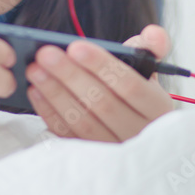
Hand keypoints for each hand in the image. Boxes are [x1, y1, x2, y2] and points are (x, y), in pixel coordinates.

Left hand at [24, 24, 175, 142]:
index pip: (131, 86)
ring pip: (84, 123)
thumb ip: (149, 48)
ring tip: (35, 70)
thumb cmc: (136, 92)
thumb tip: (154, 32)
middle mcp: (141, 135)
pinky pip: (69, 137)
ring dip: (56, 94)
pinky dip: (50, 113)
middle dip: (71, 76)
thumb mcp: (148, 70)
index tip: (74, 46)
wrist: (134, 129)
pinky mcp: (93, 161)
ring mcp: (116, 153)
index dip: (101, 66)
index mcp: (158, 108)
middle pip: (103, 104)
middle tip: (45, 54)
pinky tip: (36, 92)